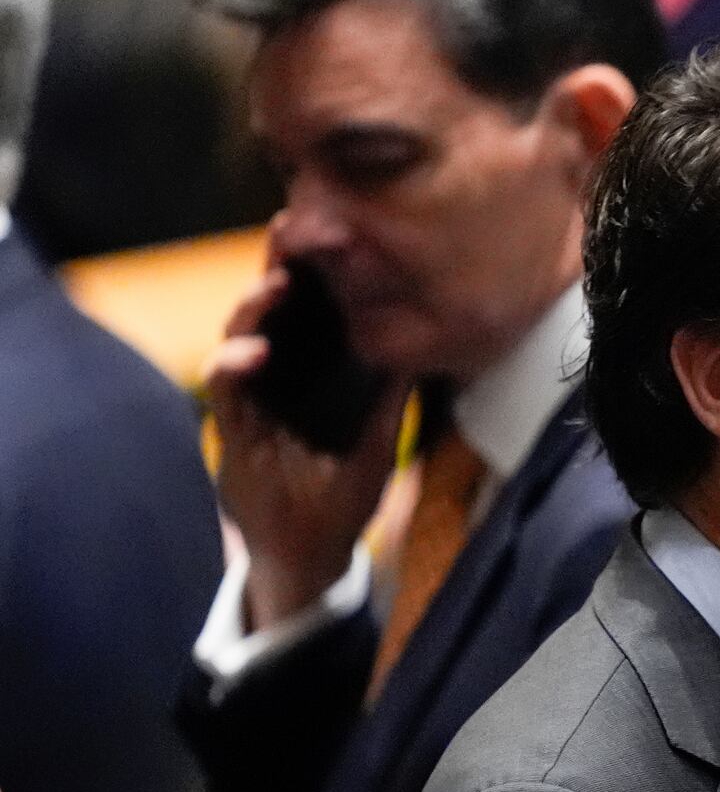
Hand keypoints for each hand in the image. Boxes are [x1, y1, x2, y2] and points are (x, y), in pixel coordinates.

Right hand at [206, 268, 410, 629]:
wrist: (312, 554)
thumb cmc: (344, 497)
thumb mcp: (380, 443)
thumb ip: (392, 398)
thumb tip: (423, 349)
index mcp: (316, 374)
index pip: (311, 314)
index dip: (316, 276)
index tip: (330, 237)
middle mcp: (281, 378)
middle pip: (272, 313)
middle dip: (277, 271)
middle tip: (291, 237)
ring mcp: (254, 400)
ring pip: (241, 338)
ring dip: (254, 309)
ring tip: (276, 286)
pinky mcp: (234, 429)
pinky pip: (224, 388)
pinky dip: (233, 364)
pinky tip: (254, 352)